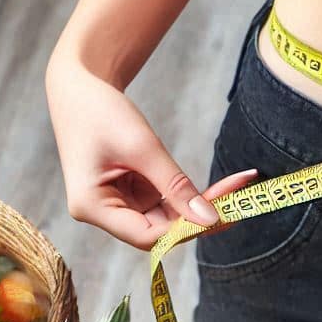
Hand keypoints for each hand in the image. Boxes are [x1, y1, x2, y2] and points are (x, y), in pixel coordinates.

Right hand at [46, 55, 259, 249]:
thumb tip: (211, 219)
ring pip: (168, 218)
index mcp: (92, 207)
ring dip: (202, 206)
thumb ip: (177, 186)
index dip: (187, 230)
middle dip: (200, 217)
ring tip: (237, 188)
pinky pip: (167, 202)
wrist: (79, 84)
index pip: (148, 236)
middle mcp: (103, 212)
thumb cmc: (100, 110)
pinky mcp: (131, 193)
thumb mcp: (143, 148)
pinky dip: (192, 195)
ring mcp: (118, 204)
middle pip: (161, 230)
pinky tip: (222, 188)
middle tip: (241, 201)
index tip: (224, 216)